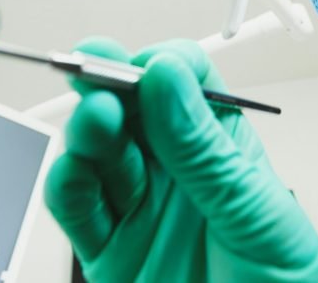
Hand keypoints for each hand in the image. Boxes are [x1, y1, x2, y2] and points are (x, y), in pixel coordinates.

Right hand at [44, 38, 317, 281]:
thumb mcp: (252, 208)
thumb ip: (202, 147)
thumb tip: (167, 75)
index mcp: (221, 149)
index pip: (183, 84)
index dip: (160, 67)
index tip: (146, 67)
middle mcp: (176, 173)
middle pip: (131, 110)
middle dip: (109, 84)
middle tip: (94, 70)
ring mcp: (140, 210)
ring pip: (98, 151)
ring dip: (88, 129)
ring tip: (96, 119)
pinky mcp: (109, 252)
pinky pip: (75, 207)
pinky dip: (65, 181)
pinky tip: (72, 168)